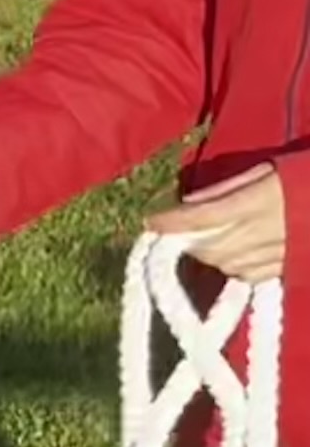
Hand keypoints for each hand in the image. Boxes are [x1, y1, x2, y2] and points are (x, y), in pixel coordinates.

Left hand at [149, 166, 287, 283]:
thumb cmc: (307, 178)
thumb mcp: (269, 170)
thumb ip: (227, 188)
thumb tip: (190, 202)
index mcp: (259, 202)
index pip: (202, 216)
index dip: (172, 221)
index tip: (151, 221)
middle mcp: (265, 231)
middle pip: (209, 247)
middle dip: (190, 241)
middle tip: (184, 230)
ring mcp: (278, 253)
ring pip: (225, 264)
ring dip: (210, 255)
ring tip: (211, 239)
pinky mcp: (288, 268)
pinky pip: (248, 276)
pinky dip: (233, 267)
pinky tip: (237, 253)